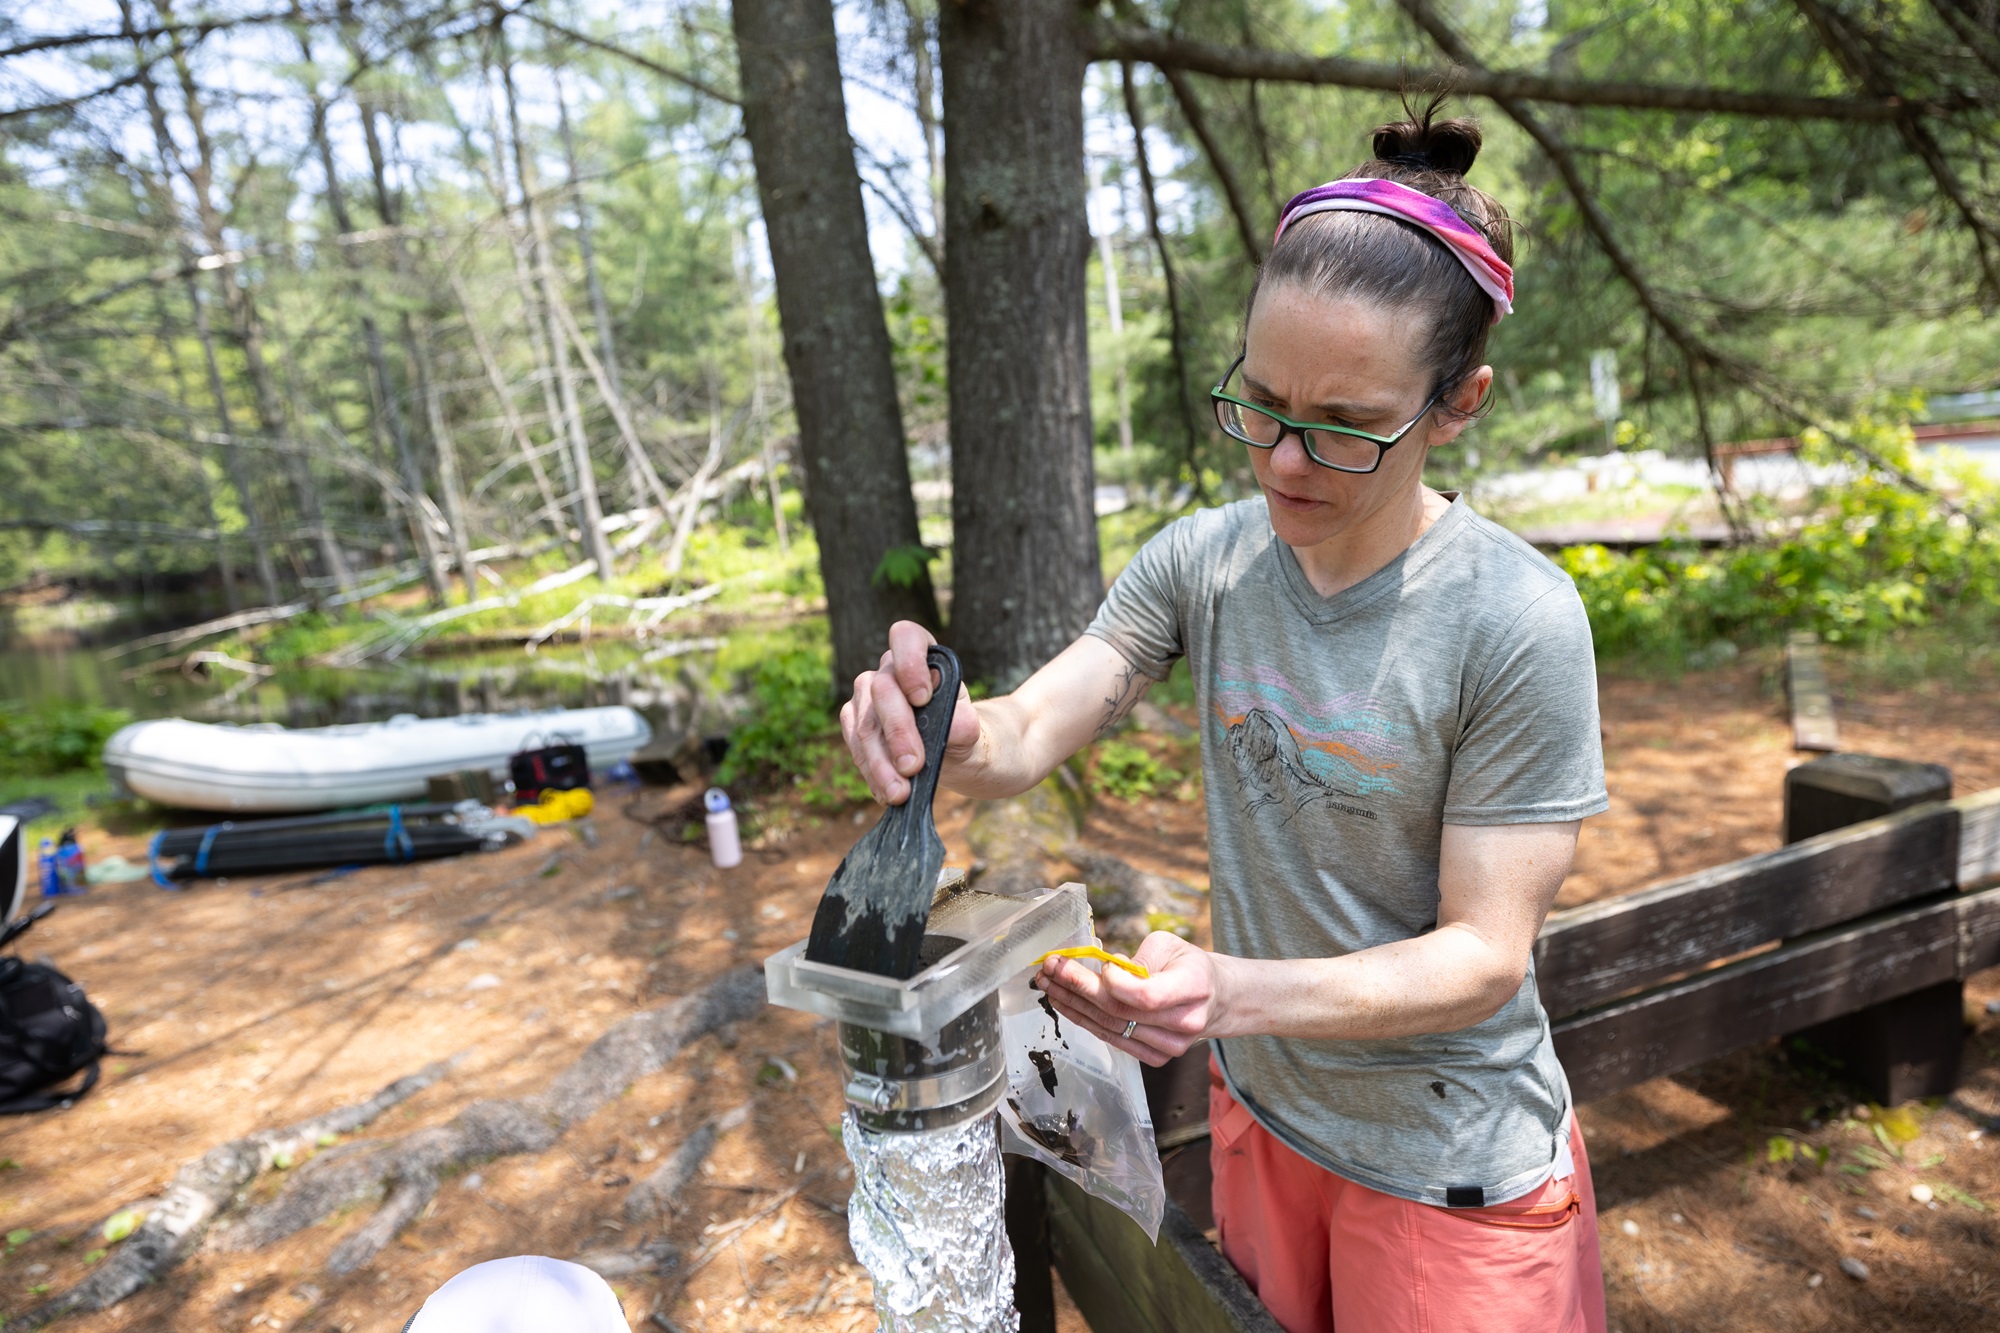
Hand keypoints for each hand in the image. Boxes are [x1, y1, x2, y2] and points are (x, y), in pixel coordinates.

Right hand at [839, 620, 980, 804]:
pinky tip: (887, 792)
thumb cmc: (970, 738)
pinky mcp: (857, 726)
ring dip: (879, 762)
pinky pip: (855, 746)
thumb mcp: (979, 734)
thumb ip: (966, 724)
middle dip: (897, 732)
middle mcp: (891, 672)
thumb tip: (952, 723)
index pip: (905, 637)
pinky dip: (871, 772)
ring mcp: (869, 698)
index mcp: (926, 658)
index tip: (923, 698)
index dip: (909, 663)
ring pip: (864, 723)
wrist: (961, 759)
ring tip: (899, 793)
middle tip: (913, 767)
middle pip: (881, 690)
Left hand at [1035, 932, 1226, 1066]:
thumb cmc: (1190, 966)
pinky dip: (1085, 1020)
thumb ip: (1141, 956)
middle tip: (1051, 967)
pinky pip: (1112, 1039)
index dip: (1117, 984)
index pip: (1148, 995)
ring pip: (1111, 1027)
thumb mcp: (1172, 945)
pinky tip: (1065, 1003)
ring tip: (1048, 983)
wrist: (1215, 1000)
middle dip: (1079, 987)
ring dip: (1073, 1004)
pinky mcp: (1155, 1057)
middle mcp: (1184, 1023)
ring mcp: (1169, 1046)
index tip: (1099, 965)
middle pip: (1121, 1011)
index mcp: (1194, 987)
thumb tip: (1107, 970)